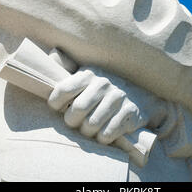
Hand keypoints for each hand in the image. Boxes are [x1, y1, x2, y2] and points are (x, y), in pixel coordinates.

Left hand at [48, 65, 169, 144]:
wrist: (139, 95)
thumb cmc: (103, 89)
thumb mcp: (86, 76)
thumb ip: (67, 66)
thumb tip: (52, 53)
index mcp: (89, 74)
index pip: (63, 90)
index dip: (56, 104)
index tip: (59, 108)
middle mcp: (103, 83)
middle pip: (77, 110)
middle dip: (72, 121)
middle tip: (75, 122)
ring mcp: (118, 97)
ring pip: (92, 125)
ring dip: (88, 131)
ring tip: (90, 127)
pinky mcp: (130, 112)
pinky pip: (108, 134)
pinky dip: (103, 138)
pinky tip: (104, 131)